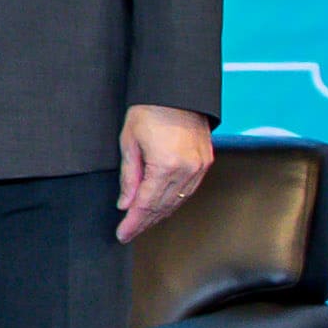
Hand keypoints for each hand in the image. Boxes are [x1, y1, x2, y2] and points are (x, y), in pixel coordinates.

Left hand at [117, 103, 216, 244]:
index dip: (133, 222)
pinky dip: (174, 201)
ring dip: (159, 214)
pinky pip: (188, 191)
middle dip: (144, 222)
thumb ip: (129, 176)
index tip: (122, 234)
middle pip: (162, 206)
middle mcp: (187, 170)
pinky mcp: (205, 163)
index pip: (145, 203)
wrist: (177, 92)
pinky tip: (162, 207)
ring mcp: (199, 167)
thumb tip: (125, 204)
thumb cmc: (149, 112)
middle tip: (129, 233)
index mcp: (165, 166)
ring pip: (177, 201)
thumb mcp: (129, 143)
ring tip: (142, 224)